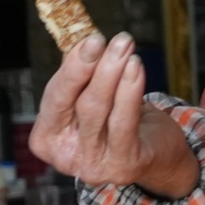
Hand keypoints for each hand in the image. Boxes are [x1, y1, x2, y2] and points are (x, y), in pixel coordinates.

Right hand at [29, 32, 199, 197]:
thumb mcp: (93, 100)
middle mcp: (66, 157)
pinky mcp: (122, 166)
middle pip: (73, 104)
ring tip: (124, 45)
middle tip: (100, 39)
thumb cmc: (119, 125)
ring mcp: (93, 165)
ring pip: (97, 110)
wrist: (156, 160)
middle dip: (87, 67)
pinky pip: (123, 123)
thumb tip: (79, 38)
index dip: (70, 68)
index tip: (86, 39)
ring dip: (111, 72)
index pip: (53, 98)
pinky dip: (129, 91)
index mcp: (49, 139)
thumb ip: (81, 75)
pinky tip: (135, 67)